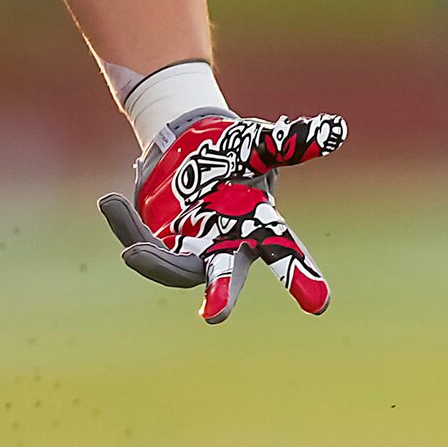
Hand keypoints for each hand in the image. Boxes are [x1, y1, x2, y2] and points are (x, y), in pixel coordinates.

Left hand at [99, 111, 345, 323]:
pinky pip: (144, 244)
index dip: (301, 277)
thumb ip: (291, 141)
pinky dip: (126, 227)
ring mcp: (192, 250)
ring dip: (154, 260)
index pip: (283, 253)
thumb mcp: (261, 142)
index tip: (319, 304)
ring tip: (131, 247)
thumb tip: (335, 130)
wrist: (193, 146)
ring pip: (175, 269)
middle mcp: (226, 247)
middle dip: (220, 294)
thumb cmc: (235, 150)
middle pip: (225, 277)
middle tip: (215, 316)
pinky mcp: (162, 243)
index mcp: (257, 226)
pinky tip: (111, 202)